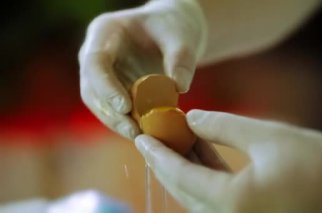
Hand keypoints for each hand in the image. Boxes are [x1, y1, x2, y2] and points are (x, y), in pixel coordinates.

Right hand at [79, 0, 206, 138]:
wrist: (171, 32)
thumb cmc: (174, 27)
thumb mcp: (182, 36)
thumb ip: (181, 58)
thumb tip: (180, 87)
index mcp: (105, 32)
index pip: (95, 62)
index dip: (106, 87)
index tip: (126, 108)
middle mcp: (95, 54)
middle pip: (91, 89)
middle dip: (111, 114)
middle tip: (135, 132)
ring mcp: (101, 74)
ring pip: (99, 105)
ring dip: (118, 123)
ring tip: (142, 137)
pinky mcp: (112, 90)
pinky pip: (114, 110)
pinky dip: (127, 123)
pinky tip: (145, 134)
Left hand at [135, 110, 321, 212]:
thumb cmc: (319, 163)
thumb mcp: (267, 135)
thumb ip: (223, 126)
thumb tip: (191, 118)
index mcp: (234, 203)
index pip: (181, 176)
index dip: (158, 153)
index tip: (140, 136)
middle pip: (184, 190)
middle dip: (165, 161)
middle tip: (152, 136)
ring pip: (197, 196)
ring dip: (183, 168)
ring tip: (174, 139)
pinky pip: (215, 199)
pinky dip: (203, 177)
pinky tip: (199, 153)